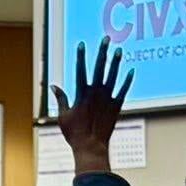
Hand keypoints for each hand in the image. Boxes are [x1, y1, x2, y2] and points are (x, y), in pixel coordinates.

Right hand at [47, 37, 134, 175]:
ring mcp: (108, 98)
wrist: (91, 147)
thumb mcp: (63, 116)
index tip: (81, 44)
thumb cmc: (75, 133)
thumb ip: (61, 99)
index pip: (80, 69)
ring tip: (119, 50)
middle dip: (102, 51)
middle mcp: (96, 92)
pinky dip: (128, 81)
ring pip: (113, 75)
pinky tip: (131, 71)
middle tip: (106, 39)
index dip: (80, 56)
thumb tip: (54, 86)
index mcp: (81, 93)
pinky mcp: (117, 106)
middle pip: (100, 67)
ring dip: (116, 62)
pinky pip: (123, 90)